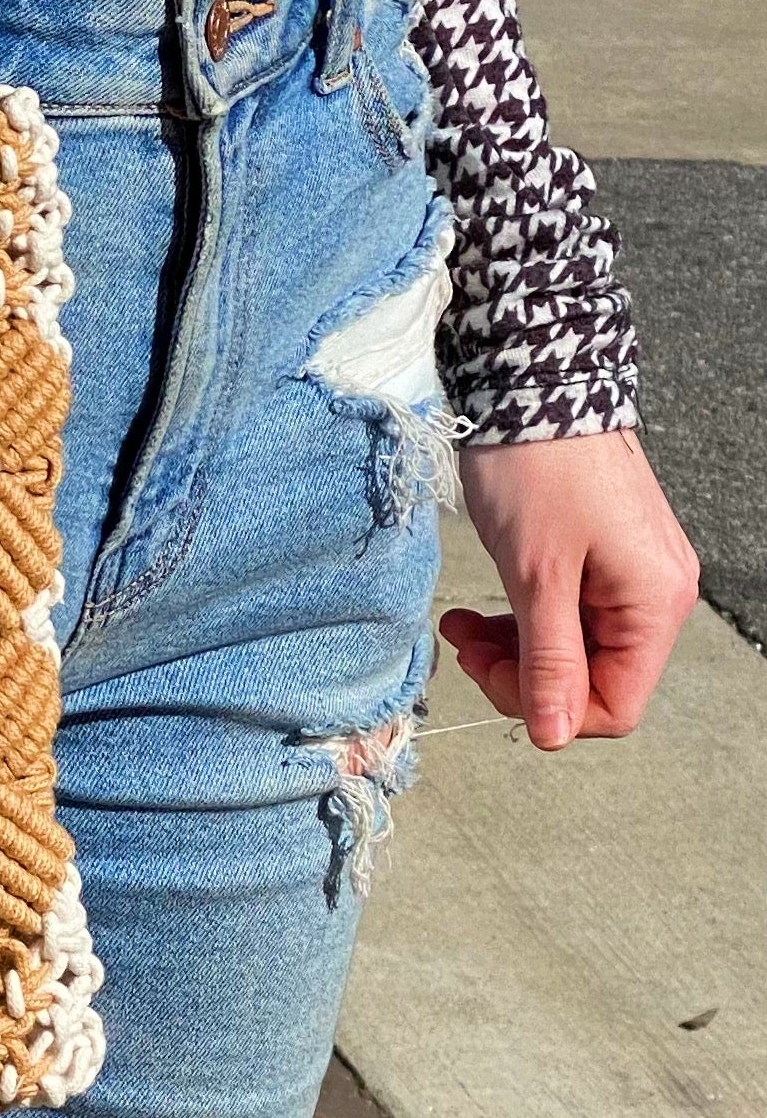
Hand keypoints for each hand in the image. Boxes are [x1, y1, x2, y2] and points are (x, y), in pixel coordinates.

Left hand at [442, 431, 699, 750]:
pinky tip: (484, 604)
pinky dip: (525, 613)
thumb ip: (548, 658)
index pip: (615, 705)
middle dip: (520, 670)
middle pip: (594, 675)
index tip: (483, 673)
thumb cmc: (535, 468)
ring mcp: (631, 569)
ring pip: (575, 642)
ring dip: (515, 643)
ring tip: (460, 622)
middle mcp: (656, 593)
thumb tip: (555, 734)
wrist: (531, 383)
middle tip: (461, 640)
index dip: (547, 707)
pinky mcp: (603, 549)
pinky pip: (570, 607)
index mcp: (653, 605)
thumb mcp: (536, 574)